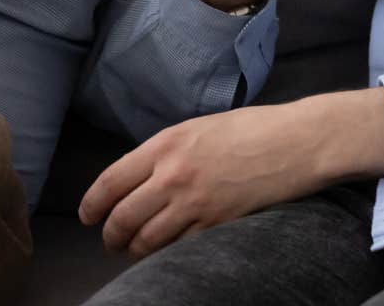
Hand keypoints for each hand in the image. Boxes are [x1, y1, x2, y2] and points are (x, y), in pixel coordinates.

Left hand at [77, 102, 329, 258]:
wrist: (295, 143)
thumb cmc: (251, 129)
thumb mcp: (198, 128)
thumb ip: (166, 151)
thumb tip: (141, 176)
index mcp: (165, 145)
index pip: (111, 181)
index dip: (92, 204)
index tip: (88, 216)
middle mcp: (173, 175)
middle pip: (123, 217)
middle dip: (110, 235)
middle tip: (110, 240)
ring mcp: (195, 203)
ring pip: (147, 240)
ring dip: (135, 249)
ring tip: (134, 249)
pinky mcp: (217, 225)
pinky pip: (179, 248)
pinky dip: (167, 254)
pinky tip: (167, 251)